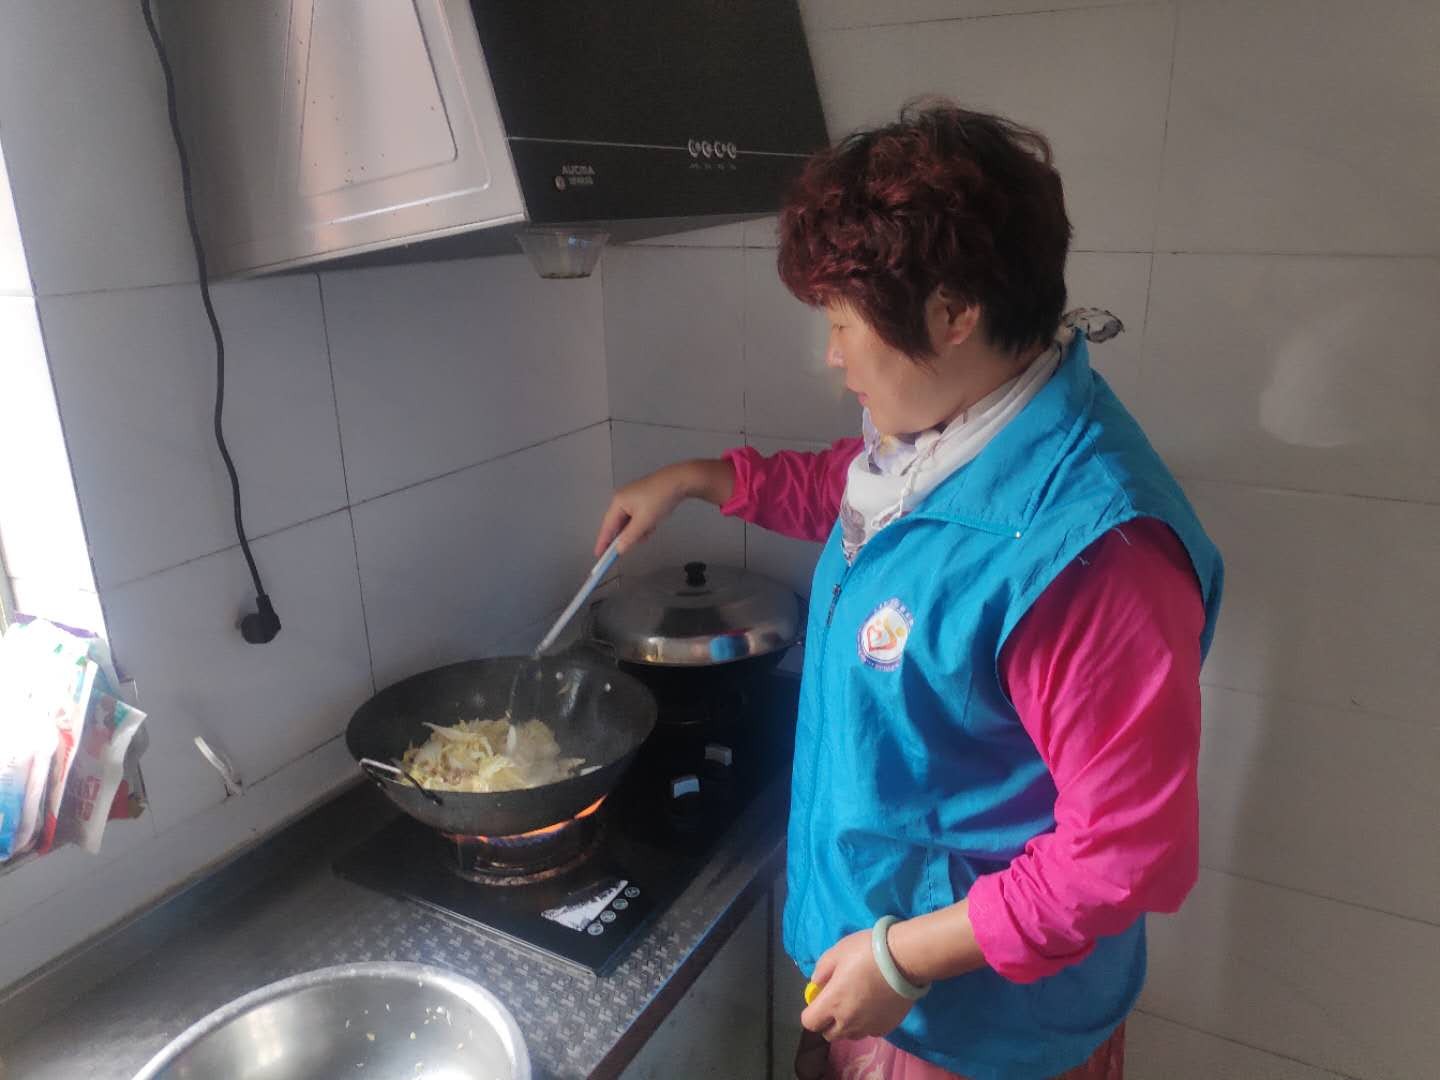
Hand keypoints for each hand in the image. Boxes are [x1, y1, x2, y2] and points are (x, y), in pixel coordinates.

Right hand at [594, 459, 733, 555]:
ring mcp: (632, 497)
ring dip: (638, 530)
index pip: (607, 527)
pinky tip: (653, 524)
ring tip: (649, 530)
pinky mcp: (642, 498)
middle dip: (627, 536)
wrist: (679, 481)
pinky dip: (644, 524)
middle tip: (633, 544)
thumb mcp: (644, 522)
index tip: (599, 555)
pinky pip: (638, 517)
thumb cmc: (659, 498)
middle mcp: (622, 499)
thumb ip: (629, 537)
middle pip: (618, 525)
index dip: (603, 542)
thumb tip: (619, 549)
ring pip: (630, 522)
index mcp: (618, 502)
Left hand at [800, 928, 916, 1042]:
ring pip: (850, 1035)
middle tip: (837, 1001)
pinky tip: (874, 1006)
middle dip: (828, 1021)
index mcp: (832, 1003)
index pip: (809, 1023)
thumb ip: (821, 971)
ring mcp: (869, 1027)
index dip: (811, 1012)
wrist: (905, 958)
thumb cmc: (867, 951)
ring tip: (857, 1004)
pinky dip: (867, 1023)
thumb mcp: (836, 952)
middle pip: (829, 1034)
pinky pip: (870, 1032)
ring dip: (847, 1024)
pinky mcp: (887, 1027)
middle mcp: (848, 1022)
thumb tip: (817, 984)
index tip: (820, 998)